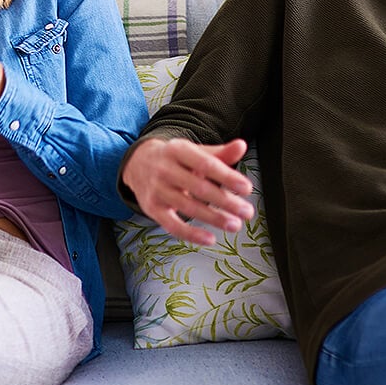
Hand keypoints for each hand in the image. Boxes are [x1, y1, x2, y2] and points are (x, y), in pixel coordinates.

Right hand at [121, 137, 255, 245]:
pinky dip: (191, 234)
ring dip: (214, 218)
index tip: (246, 188)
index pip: (205, 164)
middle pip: (198, 187)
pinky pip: (172, 225)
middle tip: (246, 211)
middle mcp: (165, 169)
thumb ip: (220, 153)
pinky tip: (210, 238)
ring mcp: (157, 190)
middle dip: (225, 201)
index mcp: (178, 150)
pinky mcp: (152, 208)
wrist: (138, 163)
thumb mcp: (195, 151)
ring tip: (235, 224)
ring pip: (188, 207)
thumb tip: (241, 146)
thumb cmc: (174, 159)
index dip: (227, 177)